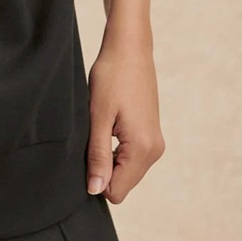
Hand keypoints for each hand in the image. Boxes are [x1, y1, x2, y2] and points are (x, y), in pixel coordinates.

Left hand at [85, 38, 165, 203]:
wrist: (129, 49)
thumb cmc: (111, 77)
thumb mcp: (98, 117)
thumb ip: (98, 156)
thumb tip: (96, 190)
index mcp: (143, 149)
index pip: (116, 191)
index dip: (96, 178)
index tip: (85, 151)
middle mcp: (155, 151)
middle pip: (123, 183)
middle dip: (103, 169)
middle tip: (91, 136)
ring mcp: (155, 143)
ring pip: (127, 171)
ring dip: (109, 157)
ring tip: (100, 128)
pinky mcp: (151, 135)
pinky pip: (131, 157)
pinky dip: (116, 149)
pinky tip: (108, 126)